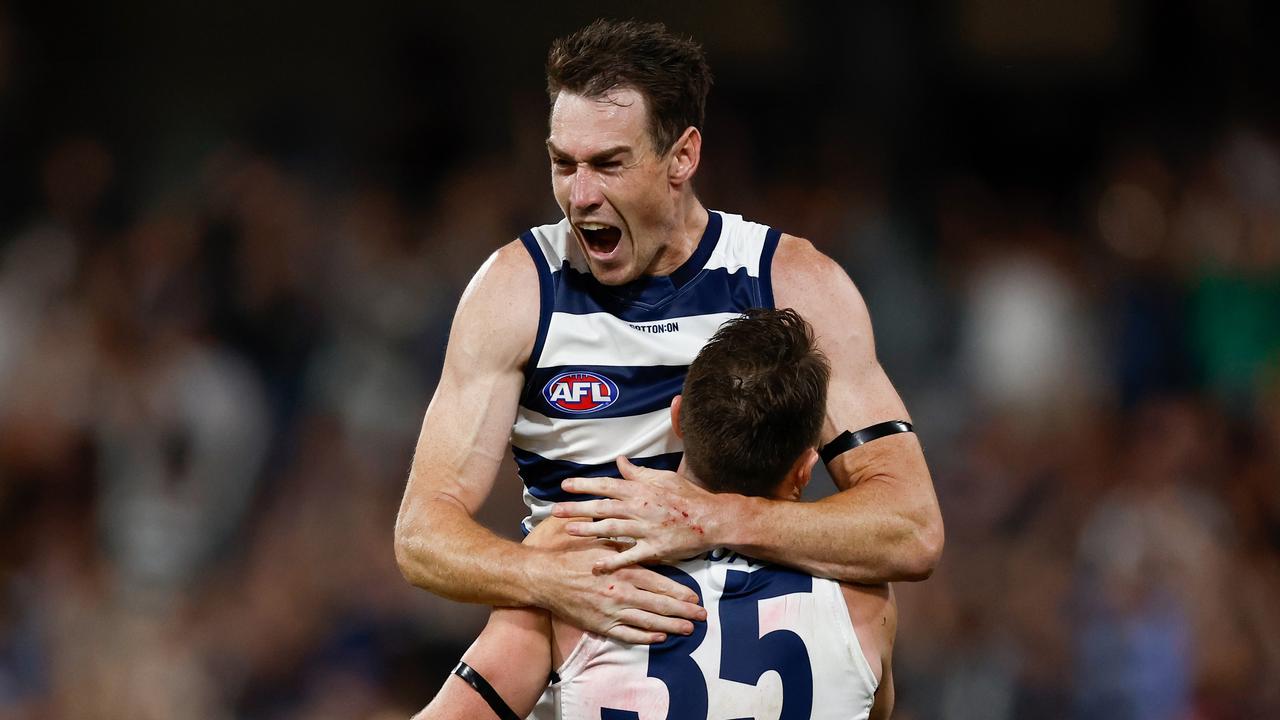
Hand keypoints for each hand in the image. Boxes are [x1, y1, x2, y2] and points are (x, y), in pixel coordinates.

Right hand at [530, 540, 705, 643]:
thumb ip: (626, 547)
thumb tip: (647, 541)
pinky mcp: (601, 625)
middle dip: (684, 611)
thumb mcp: (603, 544)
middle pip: (660, 604)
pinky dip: (646, 637)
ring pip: (649, 621)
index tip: (696, 597)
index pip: (660, 583)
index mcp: (624, 570)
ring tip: (689, 629)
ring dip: (672, 626)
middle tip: (702, 616)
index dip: (680, 592)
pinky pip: (629, 634)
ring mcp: (612, 611)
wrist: (546, 578)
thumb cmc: (574, 557)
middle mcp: (622, 592)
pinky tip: (660, 637)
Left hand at [552, 456, 723, 572]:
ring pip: (611, 529)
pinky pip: (629, 556)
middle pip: (602, 507)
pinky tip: (596, 566)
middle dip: (577, 508)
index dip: (584, 485)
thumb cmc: (687, 496)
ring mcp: (646, 529)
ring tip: (569, 531)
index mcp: (641, 489)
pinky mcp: (654, 548)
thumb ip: (638, 473)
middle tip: (555, 511)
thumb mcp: (663, 478)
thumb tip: (620, 461)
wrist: (711, 519)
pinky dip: (612, 561)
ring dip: (588, 530)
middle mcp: (640, 508)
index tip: (565, 486)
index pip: (606, 485)